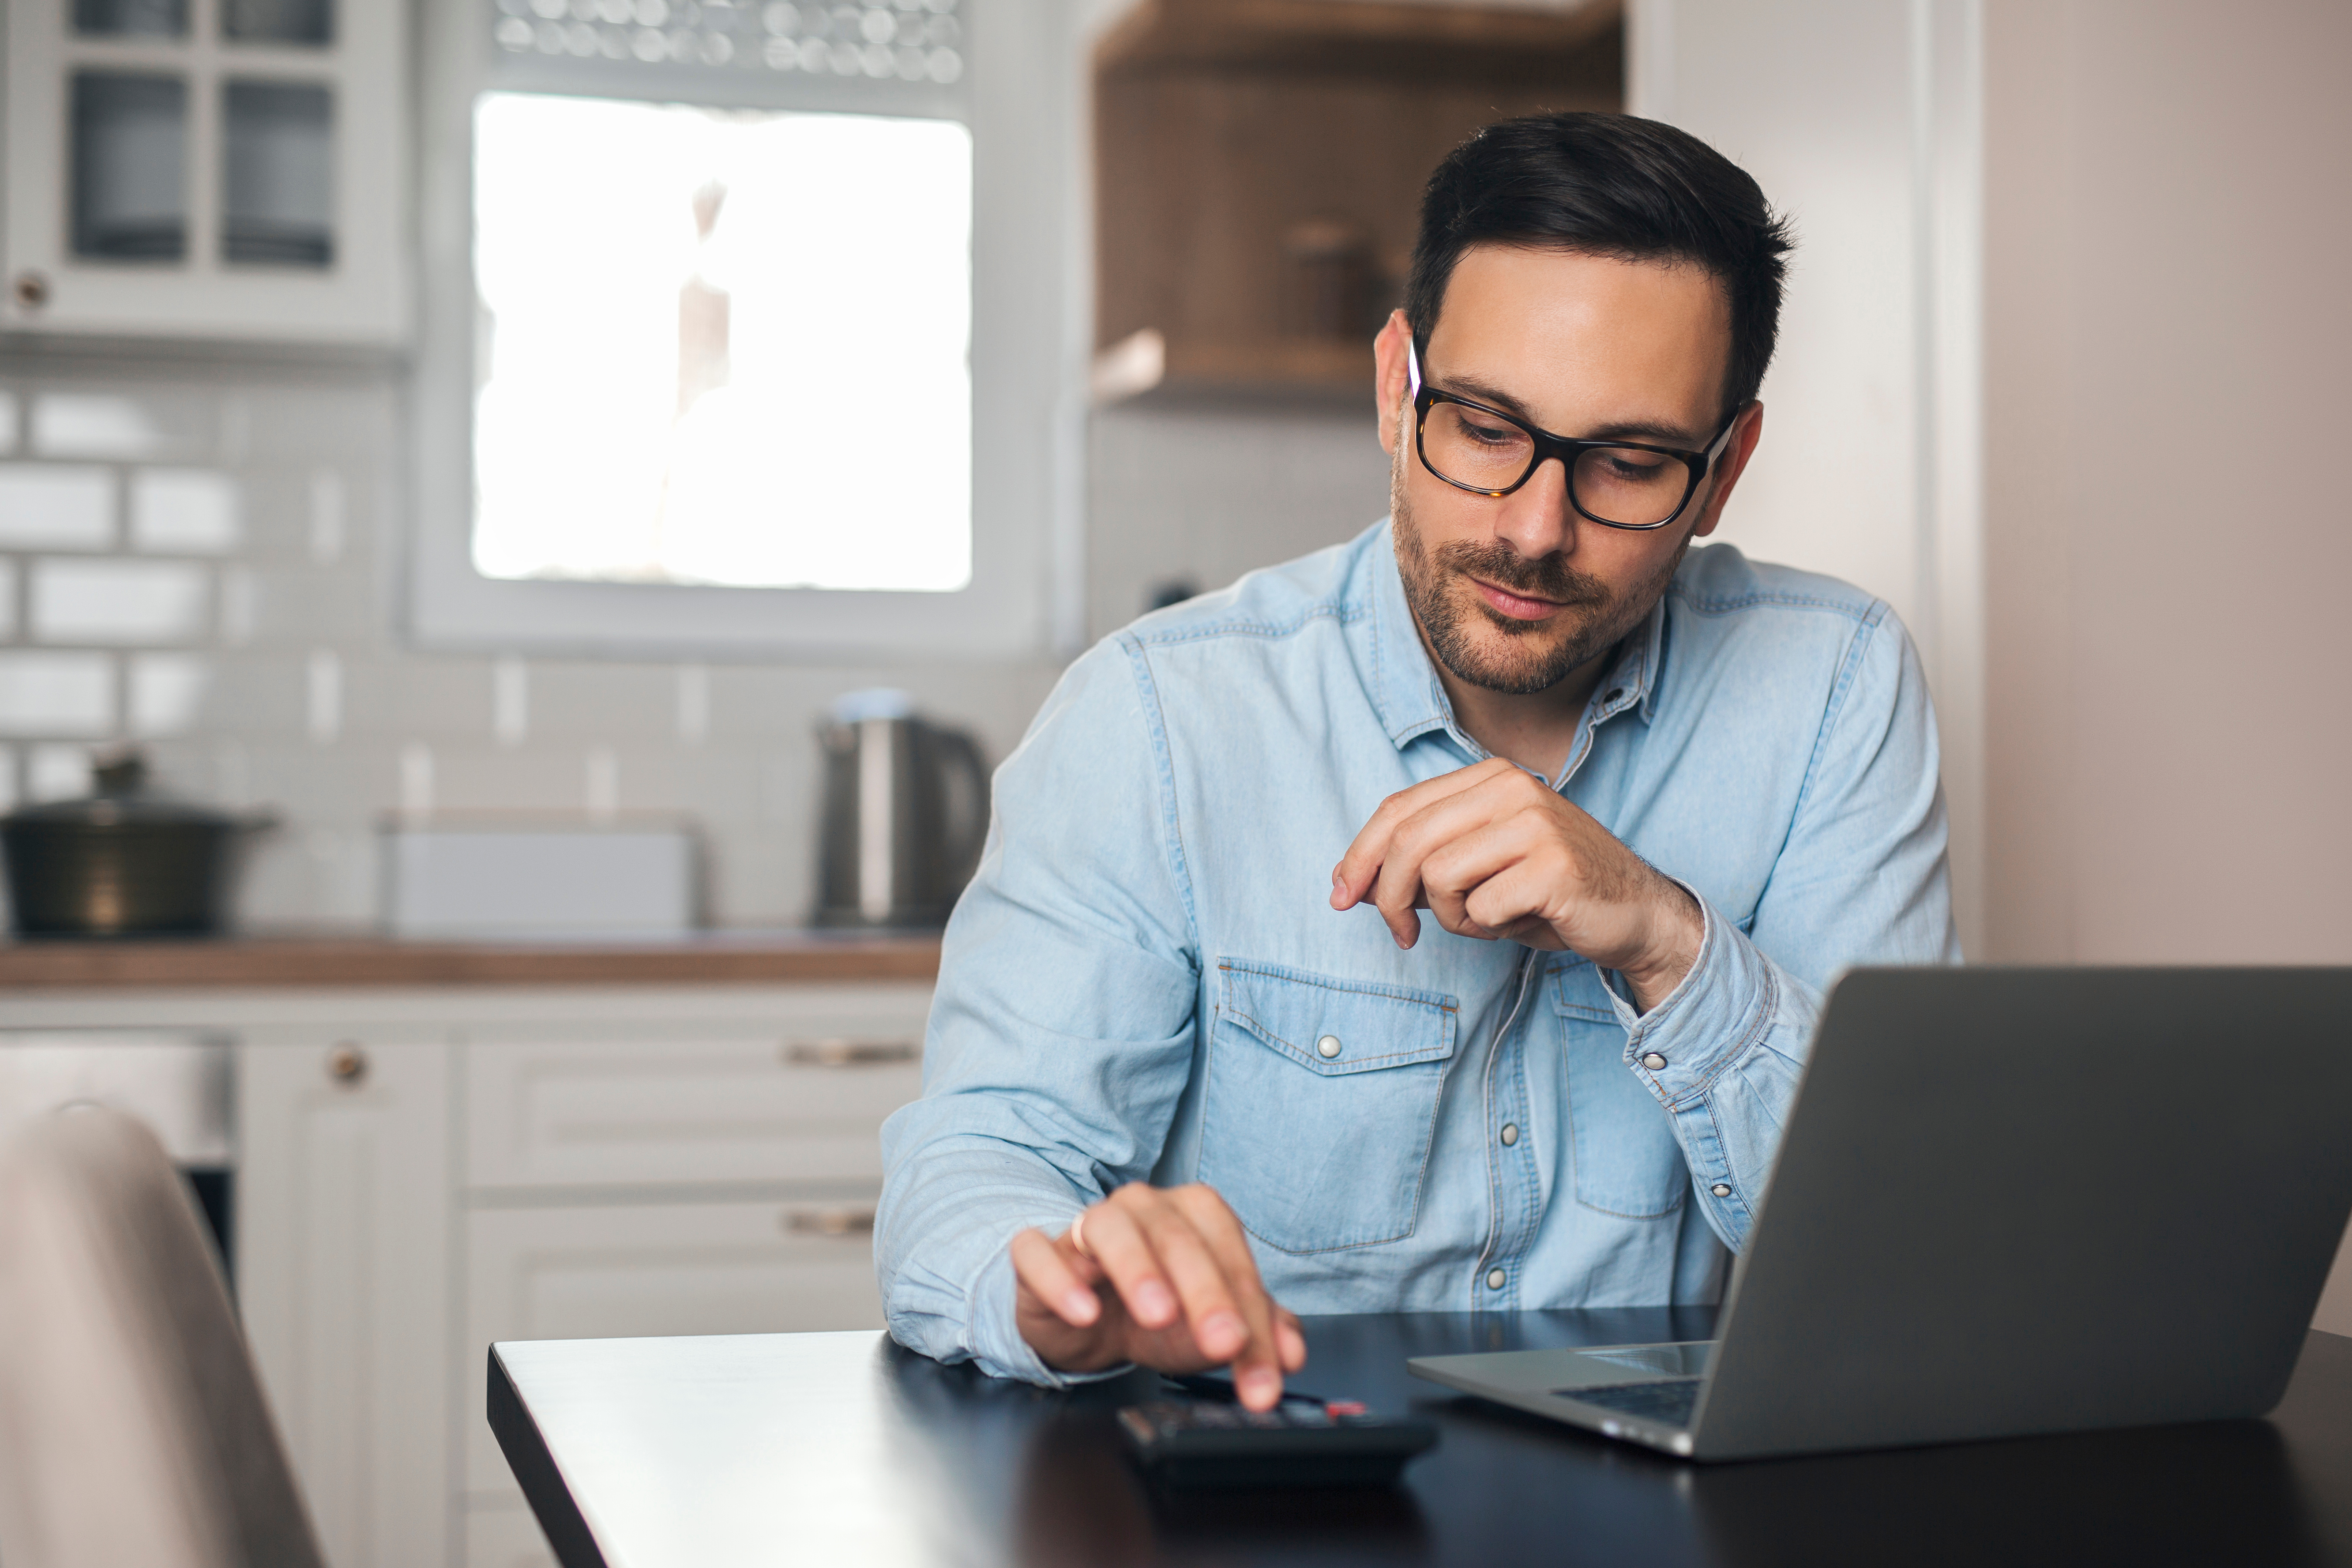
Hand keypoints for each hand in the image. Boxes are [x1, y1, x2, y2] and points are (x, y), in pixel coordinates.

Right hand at [1009, 1182, 1306, 1409]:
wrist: (1081, 1317)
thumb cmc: (1151, 1312)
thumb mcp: (1206, 1329)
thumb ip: (1255, 1334)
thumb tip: (1291, 1353)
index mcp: (1195, 1216)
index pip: (1233, 1259)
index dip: (1255, 1318)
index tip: (1267, 1375)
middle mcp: (1144, 1208)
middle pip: (1180, 1240)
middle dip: (1208, 1295)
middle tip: (1226, 1343)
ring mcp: (1088, 1225)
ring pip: (1111, 1231)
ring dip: (1139, 1270)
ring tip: (1159, 1313)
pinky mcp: (1039, 1253)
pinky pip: (1042, 1254)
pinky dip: (1063, 1280)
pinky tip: (1085, 1312)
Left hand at [1331, 758, 1702, 1010]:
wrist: (1636, 914)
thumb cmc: (1550, 893)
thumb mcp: (1478, 869)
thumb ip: (1422, 865)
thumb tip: (1352, 881)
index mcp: (1490, 777)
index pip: (1399, 809)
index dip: (1359, 854)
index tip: (1342, 895)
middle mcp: (1511, 787)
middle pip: (1408, 841)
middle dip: (1387, 896)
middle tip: (1401, 934)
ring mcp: (1535, 823)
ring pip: (1439, 876)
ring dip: (1451, 917)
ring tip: (1487, 920)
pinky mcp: (1553, 866)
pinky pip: (1481, 908)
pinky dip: (1489, 929)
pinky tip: (1520, 922)